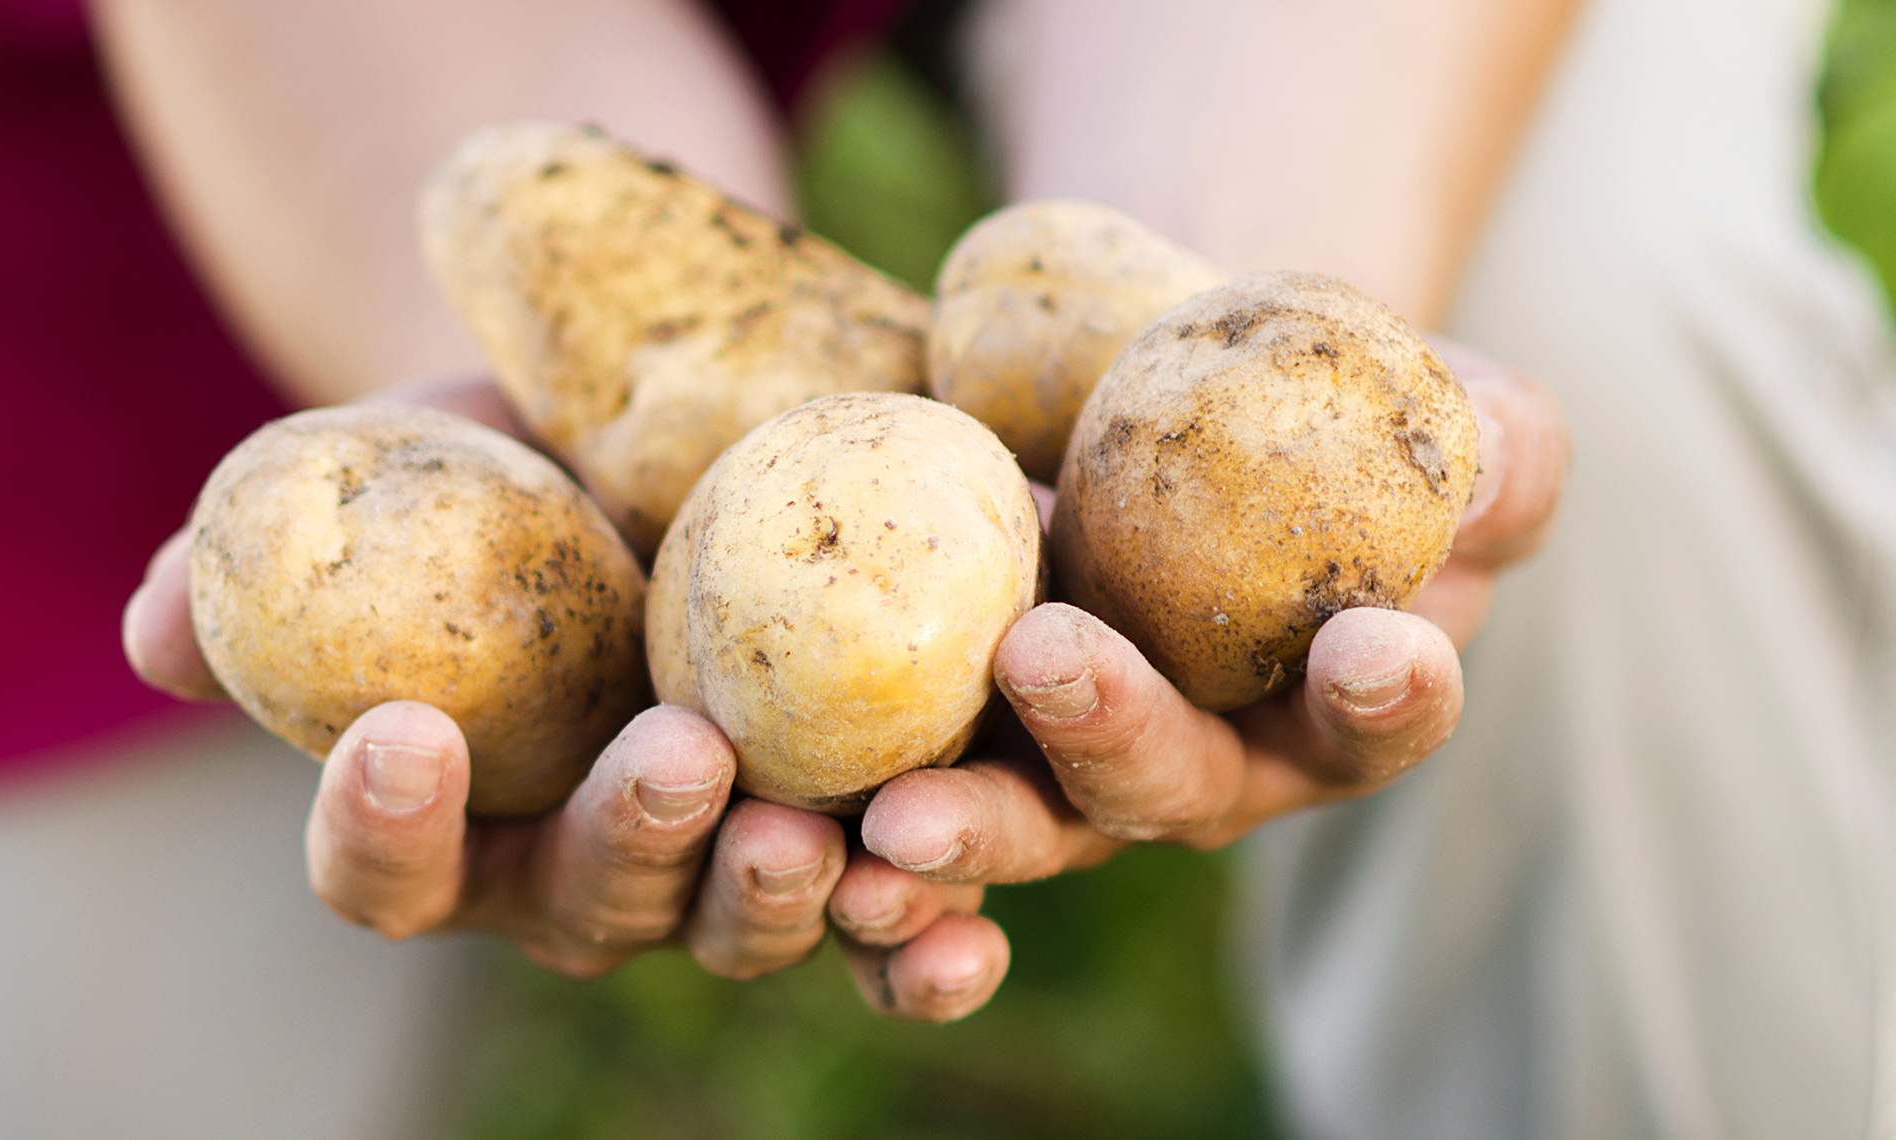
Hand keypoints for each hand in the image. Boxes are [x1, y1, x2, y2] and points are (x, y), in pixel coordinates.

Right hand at [122, 377, 1001, 1018]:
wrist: (661, 428)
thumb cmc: (498, 465)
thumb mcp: (391, 479)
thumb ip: (271, 557)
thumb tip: (151, 625)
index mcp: (463, 821)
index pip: (392, 871)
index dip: (383, 827)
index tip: (402, 730)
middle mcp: (594, 871)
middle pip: (593, 912)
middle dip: (627, 848)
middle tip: (669, 762)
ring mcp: (727, 865)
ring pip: (742, 928)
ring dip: (775, 899)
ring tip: (813, 837)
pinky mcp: (861, 834)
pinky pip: (892, 929)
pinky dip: (925, 949)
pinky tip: (962, 933)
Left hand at [849, 341, 1569, 1010]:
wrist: (1186, 395)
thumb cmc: (1339, 413)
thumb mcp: (1451, 414)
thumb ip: (1497, 451)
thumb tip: (1489, 469)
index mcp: (1335, 709)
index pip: (1377, 720)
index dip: (1386, 698)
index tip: (1374, 648)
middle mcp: (1205, 761)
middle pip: (1166, 786)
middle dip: (1113, 738)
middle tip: (1047, 662)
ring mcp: (1072, 760)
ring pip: (1025, 823)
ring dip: (963, 826)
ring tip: (892, 817)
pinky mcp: (965, 731)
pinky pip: (912, 798)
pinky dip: (857, 829)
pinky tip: (798, 821)